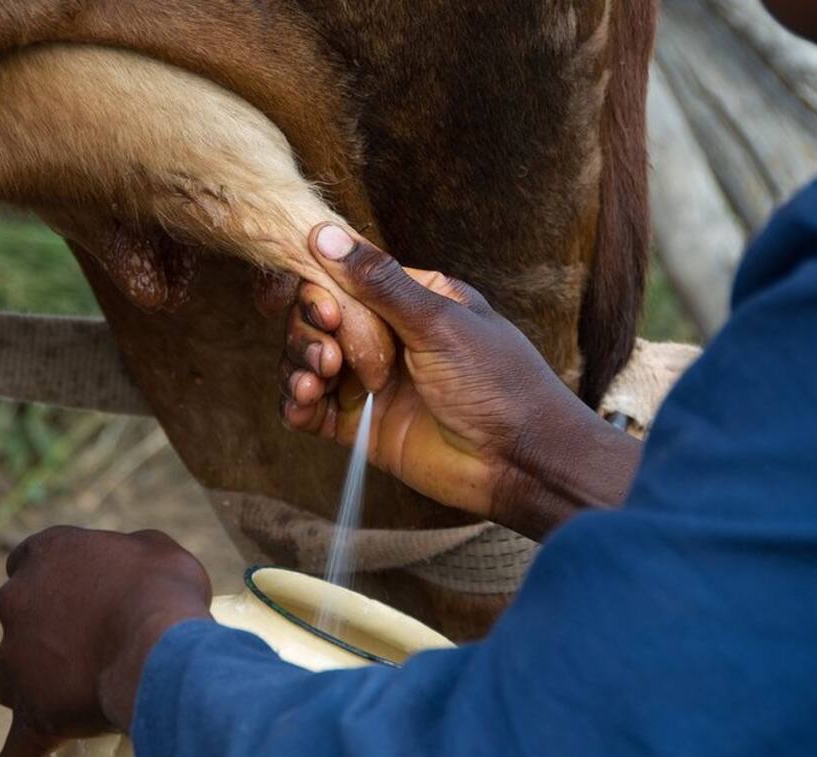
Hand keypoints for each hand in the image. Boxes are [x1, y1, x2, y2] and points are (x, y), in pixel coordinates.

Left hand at [0, 526, 211, 756]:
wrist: (159, 644)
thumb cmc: (164, 590)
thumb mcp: (158, 550)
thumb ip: (133, 552)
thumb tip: (137, 568)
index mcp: (48, 553)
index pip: (28, 558)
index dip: (48, 577)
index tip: (74, 593)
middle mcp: (18, 601)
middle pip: (17, 619)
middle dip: (41, 634)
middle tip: (86, 650)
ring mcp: (15, 661)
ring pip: (4, 680)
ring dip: (27, 690)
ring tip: (66, 706)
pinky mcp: (29, 714)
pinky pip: (17, 756)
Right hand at [280, 225, 640, 537]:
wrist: (521, 462)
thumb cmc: (498, 382)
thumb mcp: (440, 322)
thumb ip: (379, 283)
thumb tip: (325, 235)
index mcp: (408, 299)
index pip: (341, 278)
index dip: (316, 288)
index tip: (322, 310)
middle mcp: (383, 336)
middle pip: (314, 319)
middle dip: (306, 332)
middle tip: (329, 356)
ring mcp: (369, 381)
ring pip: (305, 360)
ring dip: (297, 365)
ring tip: (316, 382)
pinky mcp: (358, 426)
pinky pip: (309, 408)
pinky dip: (296, 404)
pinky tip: (304, 403)